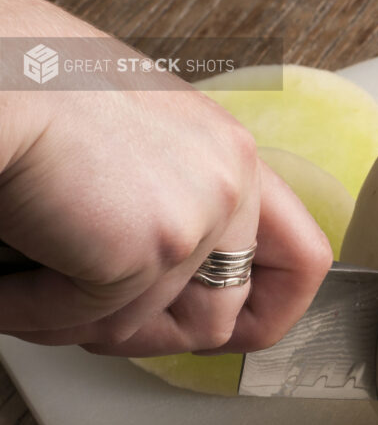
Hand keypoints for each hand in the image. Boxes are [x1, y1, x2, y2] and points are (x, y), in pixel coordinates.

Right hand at [0, 0, 331, 355]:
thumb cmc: (27, 85)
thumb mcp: (132, 133)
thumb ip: (168, 193)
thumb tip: (161, 273)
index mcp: (230, 153)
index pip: (300, 259)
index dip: (271, 312)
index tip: (236, 334)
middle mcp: (229, 183)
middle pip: (220, 314)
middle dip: (149, 338)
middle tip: (89, 323)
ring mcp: (197, 219)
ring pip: (141, 327)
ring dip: (75, 321)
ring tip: (26, 283)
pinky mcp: (148, 249)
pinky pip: (87, 320)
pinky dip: (30, 311)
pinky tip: (4, 279)